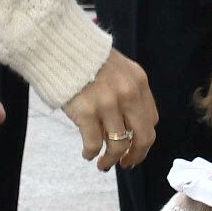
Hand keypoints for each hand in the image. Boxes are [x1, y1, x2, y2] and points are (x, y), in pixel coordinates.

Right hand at [64, 49, 155, 170]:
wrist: (60, 46)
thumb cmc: (86, 60)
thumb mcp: (118, 70)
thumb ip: (127, 94)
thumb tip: (127, 128)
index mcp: (139, 82)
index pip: (151, 120)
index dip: (144, 139)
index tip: (135, 148)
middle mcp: (128, 94)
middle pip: (143, 136)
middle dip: (136, 156)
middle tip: (126, 164)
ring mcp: (108, 103)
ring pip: (119, 145)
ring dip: (111, 159)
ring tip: (103, 164)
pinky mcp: (87, 111)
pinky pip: (94, 143)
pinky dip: (91, 153)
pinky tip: (87, 154)